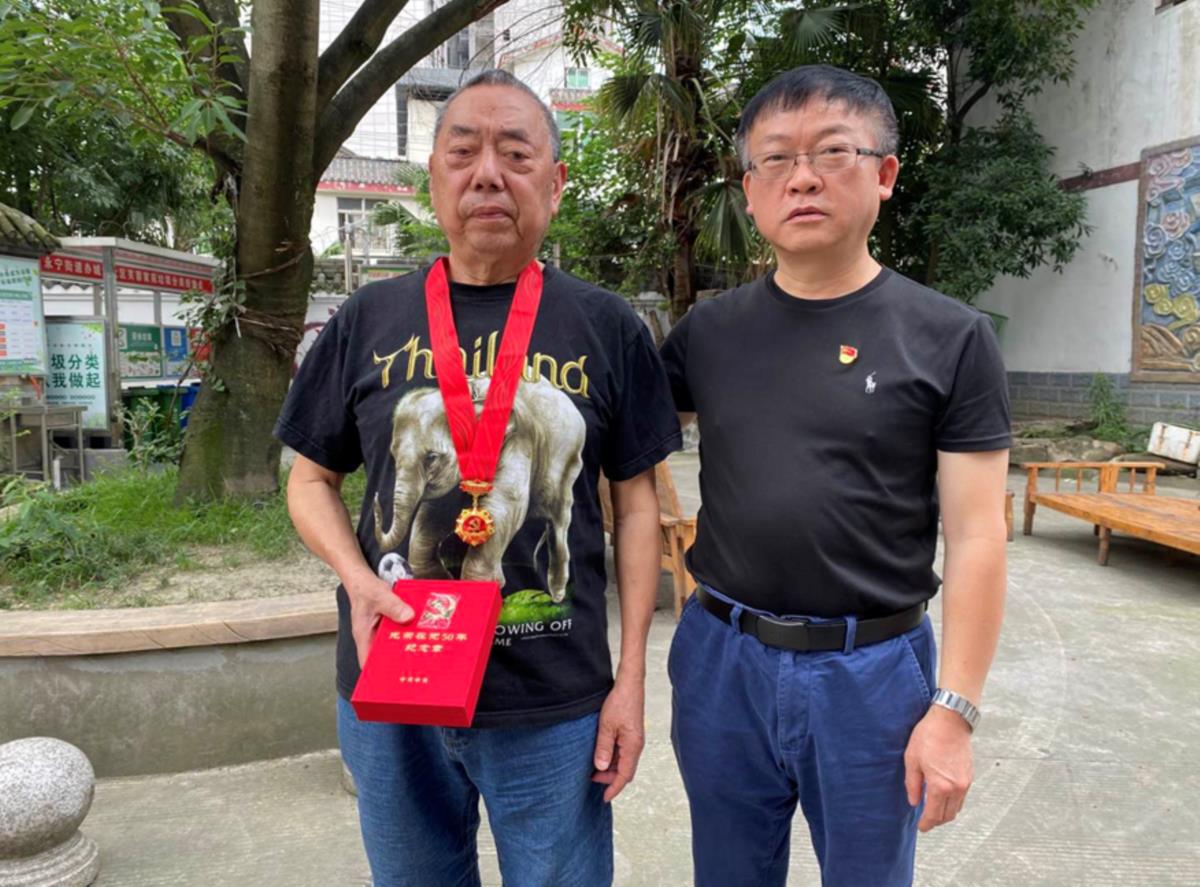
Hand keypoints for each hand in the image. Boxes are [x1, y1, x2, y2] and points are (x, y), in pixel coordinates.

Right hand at [344, 571, 415, 667]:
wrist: (362, 578)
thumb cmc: (364, 588)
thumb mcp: (380, 596)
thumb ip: (393, 606)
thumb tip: (409, 617)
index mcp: (364, 636)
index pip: (368, 664)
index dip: (378, 675)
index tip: (393, 682)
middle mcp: (371, 637)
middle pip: (385, 656)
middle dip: (399, 662)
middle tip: (417, 668)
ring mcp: (380, 632)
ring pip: (393, 644)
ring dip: (406, 646)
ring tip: (423, 652)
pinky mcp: (388, 625)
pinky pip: (399, 632)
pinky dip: (408, 632)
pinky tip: (421, 632)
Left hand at [591, 675, 645, 802]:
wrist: (630, 685)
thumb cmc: (621, 702)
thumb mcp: (606, 726)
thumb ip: (603, 748)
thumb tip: (600, 767)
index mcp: (633, 746)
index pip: (625, 775)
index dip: (614, 788)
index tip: (604, 797)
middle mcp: (636, 746)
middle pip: (625, 771)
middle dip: (610, 778)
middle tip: (591, 778)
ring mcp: (634, 740)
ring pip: (623, 762)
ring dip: (610, 768)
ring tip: (593, 767)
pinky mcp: (631, 734)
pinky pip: (623, 752)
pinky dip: (612, 758)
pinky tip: (601, 754)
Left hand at [904, 704, 973, 831]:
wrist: (951, 721)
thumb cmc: (928, 736)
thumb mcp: (911, 759)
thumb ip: (912, 784)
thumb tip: (913, 802)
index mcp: (940, 786)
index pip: (934, 815)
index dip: (926, 824)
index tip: (921, 827)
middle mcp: (956, 788)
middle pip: (948, 816)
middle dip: (936, 821)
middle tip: (925, 820)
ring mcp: (965, 783)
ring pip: (956, 808)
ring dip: (945, 813)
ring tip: (932, 808)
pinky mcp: (969, 776)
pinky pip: (962, 797)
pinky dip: (953, 802)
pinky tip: (942, 796)